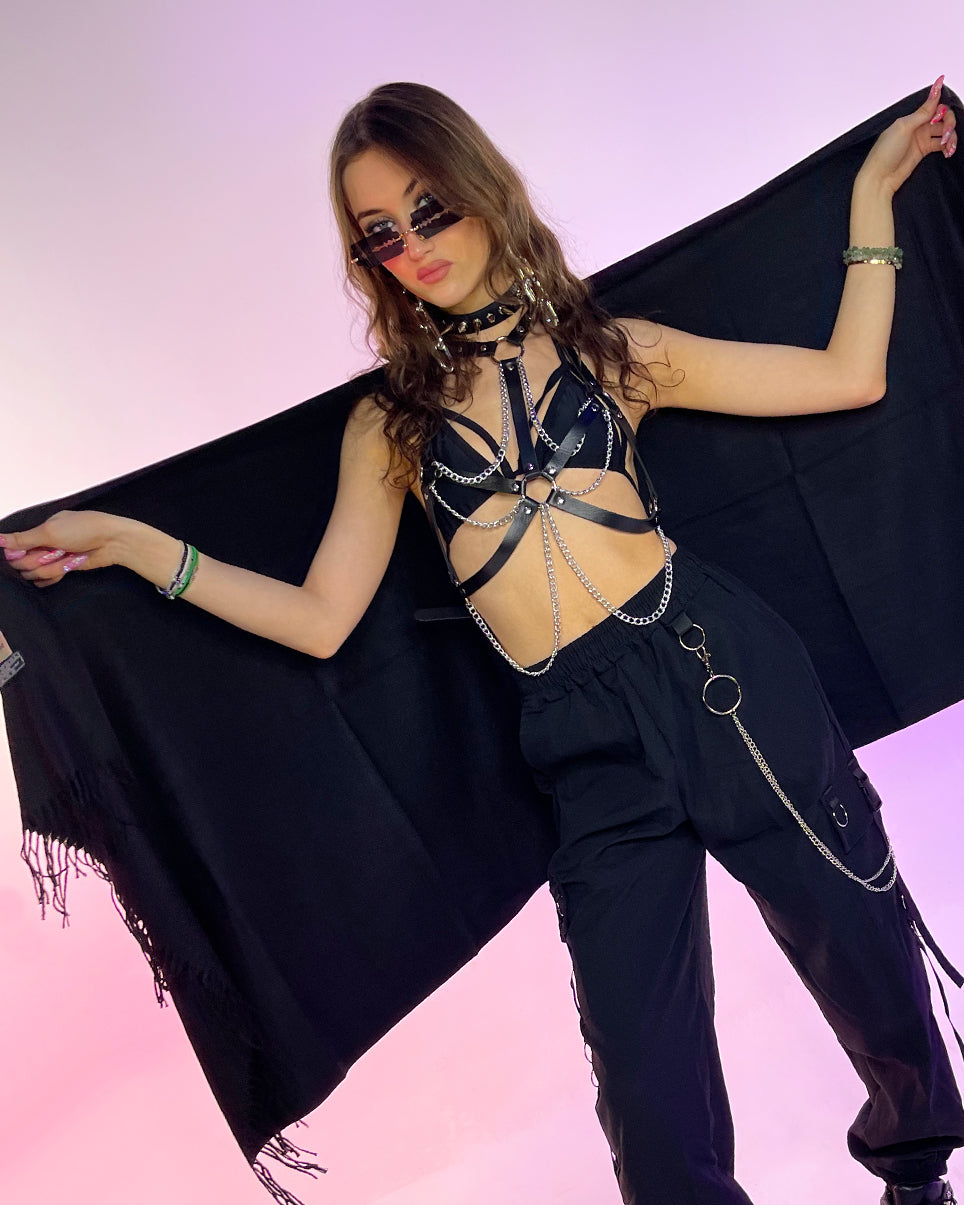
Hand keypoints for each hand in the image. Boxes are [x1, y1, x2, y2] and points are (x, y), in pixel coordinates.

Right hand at [0, 510, 127, 587]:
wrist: (113, 542)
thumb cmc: (85, 529)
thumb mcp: (50, 531)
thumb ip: (22, 538)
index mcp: (39, 531)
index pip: (15, 549)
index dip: (21, 555)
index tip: (38, 550)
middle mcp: (43, 545)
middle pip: (24, 563)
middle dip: (39, 561)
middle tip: (56, 552)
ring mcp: (53, 558)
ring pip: (36, 573)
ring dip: (51, 568)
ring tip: (67, 558)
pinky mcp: (64, 569)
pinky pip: (48, 579)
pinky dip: (54, 577)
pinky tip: (64, 569)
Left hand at [858, 75, 956, 195]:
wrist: (880, 178)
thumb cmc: (884, 153)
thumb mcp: (903, 127)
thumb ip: (923, 111)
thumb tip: (936, 90)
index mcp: (911, 118)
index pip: (934, 106)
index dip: (942, 108)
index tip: (944, 112)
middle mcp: (917, 127)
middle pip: (942, 118)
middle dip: (949, 124)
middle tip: (947, 134)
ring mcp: (921, 139)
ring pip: (944, 132)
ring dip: (951, 137)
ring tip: (948, 147)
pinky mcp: (923, 151)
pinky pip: (941, 145)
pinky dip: (947, 146)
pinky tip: (947, 152)